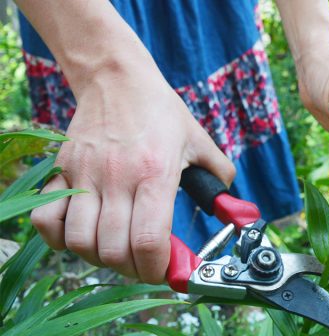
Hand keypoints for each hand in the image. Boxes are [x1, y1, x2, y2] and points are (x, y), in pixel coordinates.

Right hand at [31, 65, 234, 283]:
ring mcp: (84, 175)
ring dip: (100, 257)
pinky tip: (83, 233)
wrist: (118, 78)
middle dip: (133, 269)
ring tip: (117, 248)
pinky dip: (60, 239)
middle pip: (113, 251)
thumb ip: (220, 179)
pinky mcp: (62, 171)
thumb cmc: (161, 112)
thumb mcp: (199, 141)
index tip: (167, 272)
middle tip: (146, 262)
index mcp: (155, 174)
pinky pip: (46, 220)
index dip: (158, 270)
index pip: (149, 241)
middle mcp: (117, 178)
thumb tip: (236, 211)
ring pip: (79, 242)